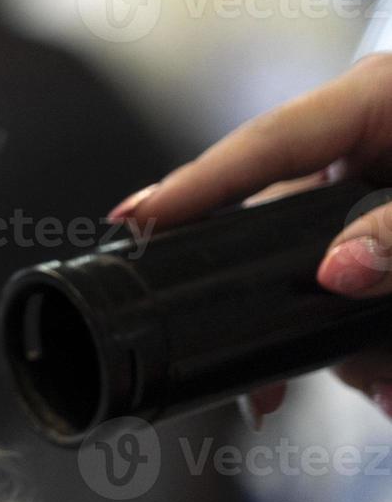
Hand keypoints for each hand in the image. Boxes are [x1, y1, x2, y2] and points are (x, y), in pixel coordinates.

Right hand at [109, 54, 391, 419]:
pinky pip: (375, 305)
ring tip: (391, 399)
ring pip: (338, 283)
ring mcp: (391, 207)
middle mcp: (377, 153)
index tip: (135, 222)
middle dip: (289, 317)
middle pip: (292, 233)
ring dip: (356, 352)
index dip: (197, 187)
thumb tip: (335, 272)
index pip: (269, 145)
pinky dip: (384, 352)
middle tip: (265, 391)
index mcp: (383, 103)